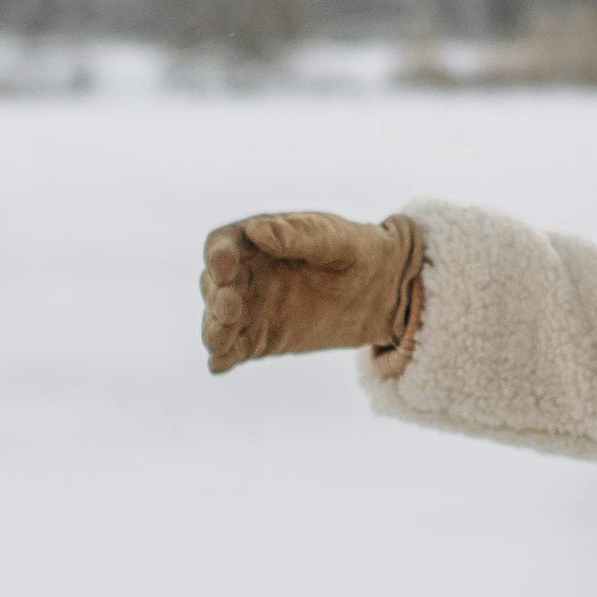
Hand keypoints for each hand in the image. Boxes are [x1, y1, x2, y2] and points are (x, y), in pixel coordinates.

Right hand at [200, 210, 423, 374]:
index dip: (218, 256)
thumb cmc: (357, 252)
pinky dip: (224, 358)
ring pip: (218, 321)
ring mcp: (251, 309)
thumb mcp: (336, 240)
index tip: (225, 268)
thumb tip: (257, 231)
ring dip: (214, 330)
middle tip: (229, 309)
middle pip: (214, 286)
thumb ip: (299, 235)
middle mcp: (246, 274)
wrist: (383, 291)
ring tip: (220, 341)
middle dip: (216, 298)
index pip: (223, 245)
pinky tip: (220, 365)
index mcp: (257, 241)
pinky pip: (235, 349)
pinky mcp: (261, 340)